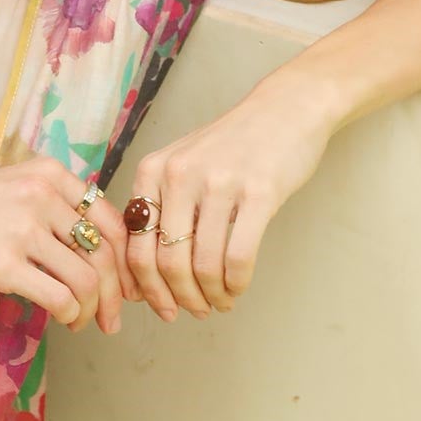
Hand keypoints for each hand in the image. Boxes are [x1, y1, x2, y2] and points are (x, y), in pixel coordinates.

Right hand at [0, 155, 142, 335]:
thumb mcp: (12, 190)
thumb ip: (53, 209)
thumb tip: (98, 256)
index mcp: (49, 174)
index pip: (110, 220)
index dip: (125, 260)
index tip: (124, 285)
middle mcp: (42, 195)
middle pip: (104, 252)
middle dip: (115, 293)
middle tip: (112, 317)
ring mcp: (23, 229)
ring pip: (87, 279)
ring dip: (92, 309)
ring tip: (82, 322)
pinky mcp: (3, 264)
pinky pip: (59, 297)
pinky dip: (70, 315)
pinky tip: (64, 321)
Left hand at [125, 75, 336, 320]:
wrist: (284, 110)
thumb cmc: (232, 145)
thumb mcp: (182, 164)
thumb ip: (161, 209)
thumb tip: (144, 276)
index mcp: (152, 171)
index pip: (136, 248)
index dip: (148, 289)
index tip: (163, 308)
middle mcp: (179, 175)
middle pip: (167, 262)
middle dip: (181, 298)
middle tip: (196, 311)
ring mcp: (219, 183)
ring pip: (203, 264)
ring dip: (211, 295)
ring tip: (220, 302)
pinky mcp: (259, 192)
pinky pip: (239, 256)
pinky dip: (236, 283)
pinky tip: (238, 287)